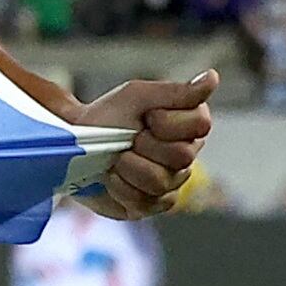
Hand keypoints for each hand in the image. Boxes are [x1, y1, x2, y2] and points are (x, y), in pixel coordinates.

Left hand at [74, 69, 216, 219]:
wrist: (72, 144)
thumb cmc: (107, 116)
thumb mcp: (138, 95)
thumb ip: (176, 92)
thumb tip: (213, 78)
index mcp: (189, 127)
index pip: (200, 126)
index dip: (167, 121)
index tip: (145, 116)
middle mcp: (186, 157)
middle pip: (181, 156)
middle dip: (144, 144)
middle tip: (128, 139)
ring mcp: (170, 184)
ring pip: (160, 181)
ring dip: (128, 166)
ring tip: (116, 158)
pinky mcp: (150, 206)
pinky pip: (144, 202)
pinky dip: (120, 186)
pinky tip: (112, 176)